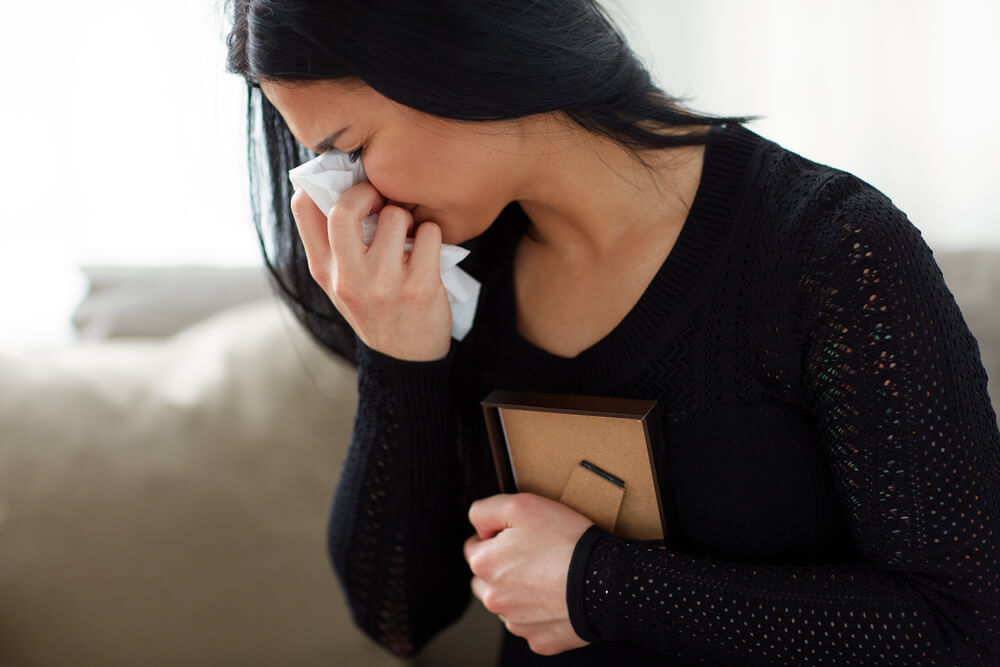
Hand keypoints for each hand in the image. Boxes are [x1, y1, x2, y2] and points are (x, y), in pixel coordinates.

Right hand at [290, 182, 451, 360]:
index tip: (347, 189)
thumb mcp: (339, 282)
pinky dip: (432, 235)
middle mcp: (349, 278)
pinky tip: (428, 250)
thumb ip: (331, 243)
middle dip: (368, 192)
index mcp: (324, 270)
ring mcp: (384, 284)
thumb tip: (327, 185)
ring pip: (395, 216)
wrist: (406, 358)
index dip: (325, 184)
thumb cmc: (374, 308)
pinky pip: (429, 233)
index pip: (304, 207)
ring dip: (407, 218)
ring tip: (409, 236)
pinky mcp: (420, 288)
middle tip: (381, 200)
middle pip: (344, 208)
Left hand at [464, 493, 592, 655]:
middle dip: (503, 567)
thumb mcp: (521, 505)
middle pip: (486, 579)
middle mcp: (494, 598)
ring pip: (508, 603)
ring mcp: (516, 622)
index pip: (474, 547)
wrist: (605, 579)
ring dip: (521, 591)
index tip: (519, 535)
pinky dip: (542, 612)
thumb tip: (479, 528)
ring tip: (549, 575)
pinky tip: (558, 596)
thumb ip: (486, 511)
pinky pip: (533, 623)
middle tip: (534, 555)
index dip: (497, 536)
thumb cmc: (566, 542)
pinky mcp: (539, 639)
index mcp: (484, 565)